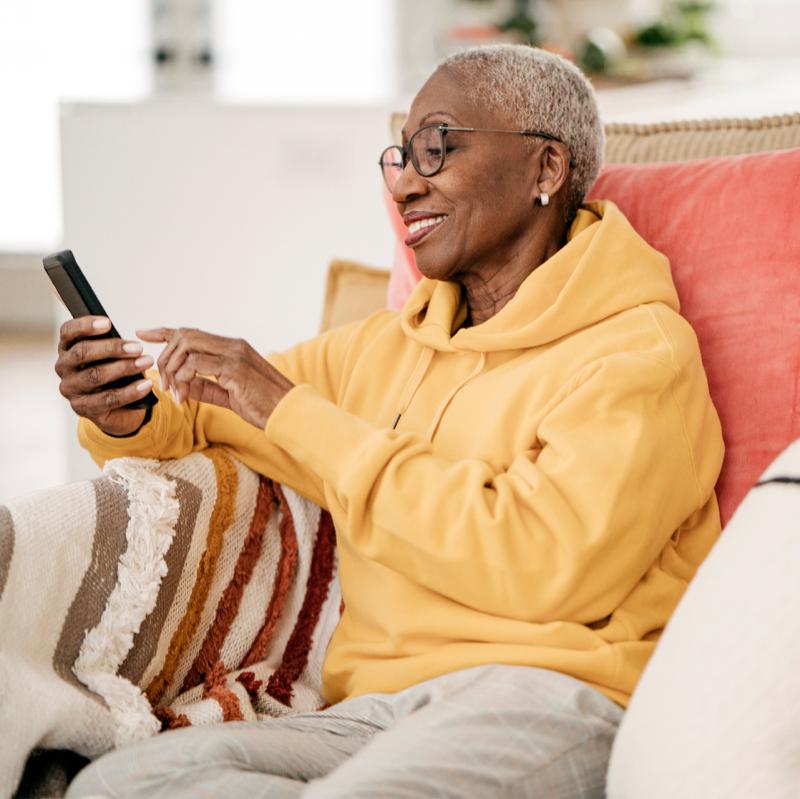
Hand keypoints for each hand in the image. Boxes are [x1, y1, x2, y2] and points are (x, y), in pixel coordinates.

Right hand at [55, 316, 154, 436]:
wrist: (119, 407)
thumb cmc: (114, 371)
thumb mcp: (111, 351)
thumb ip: (104, 330)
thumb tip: (66, 290)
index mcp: (67, 348)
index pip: (68, 332)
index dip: (86, 325)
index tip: (108, 323)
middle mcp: (64, 368)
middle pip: (82, 353)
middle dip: (112, 348)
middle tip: (138, 347)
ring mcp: (72, 390)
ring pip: (95, 376)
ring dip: (124, 368)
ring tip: (146, 362)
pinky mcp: (84, 408)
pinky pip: (108, 399)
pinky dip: (130, 391)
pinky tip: (146, 385)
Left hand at [137, 327, 293, 428]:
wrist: (289, 413)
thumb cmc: (263, 405)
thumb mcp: (228, 395)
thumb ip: (204, 386)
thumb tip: (180, 384)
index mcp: (231, 348)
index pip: (191, 332)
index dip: (164, 331)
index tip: (142, 333)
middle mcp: (232, 345)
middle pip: (184, 336)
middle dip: (166, 359)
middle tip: (165, 385)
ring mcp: (234, 354)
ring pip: (186, 347)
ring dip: (172, 371)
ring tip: (175, 394)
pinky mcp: (235, 368)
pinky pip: (195, 365)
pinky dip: (183, 381)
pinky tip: (184, 398)